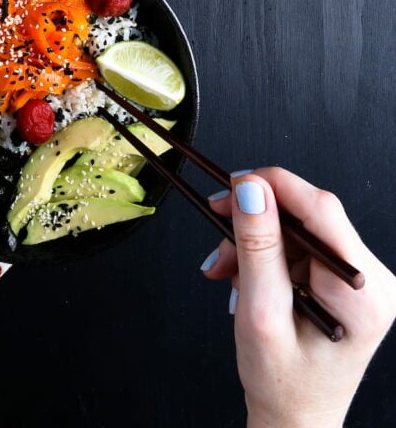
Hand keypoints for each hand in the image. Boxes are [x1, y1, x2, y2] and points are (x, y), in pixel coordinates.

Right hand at [201, 167, 395, 427]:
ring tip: (226, 269)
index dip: (272, 186)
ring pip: (297, 227)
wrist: (294, 417)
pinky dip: (264, 252)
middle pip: (307, 216)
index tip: (232, 185)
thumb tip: (251, 188)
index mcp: (364, 293)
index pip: (321, 209)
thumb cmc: (283, 383)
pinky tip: (244, 273)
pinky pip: (299, 242)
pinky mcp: (343, 276)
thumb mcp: (260, 314)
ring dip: (253, 241)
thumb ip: (257, 248)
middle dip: (254, 223)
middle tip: (218, 237)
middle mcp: (371, 280)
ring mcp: (359, 277)